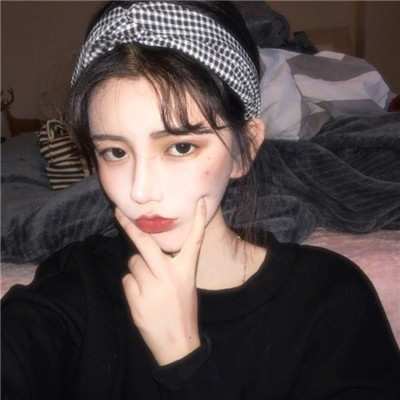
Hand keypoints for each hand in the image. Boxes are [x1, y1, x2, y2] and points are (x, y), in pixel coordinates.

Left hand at [115, 198, 205, 365]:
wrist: (177, 344)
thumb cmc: (182, 311)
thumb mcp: (186, 286)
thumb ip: (171, 267)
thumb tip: (149, 252)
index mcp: (186, 271)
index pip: (194, 241)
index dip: (199, 221)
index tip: (201, 202)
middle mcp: (169, 276)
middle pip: (146, 243)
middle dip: (130, 226)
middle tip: (118, 213)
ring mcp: (152, 288)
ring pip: (133, 263)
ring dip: (136, 269)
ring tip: (147, 284)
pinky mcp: (136, 300)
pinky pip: (127, 280)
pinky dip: (131, 285)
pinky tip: (142, 297)